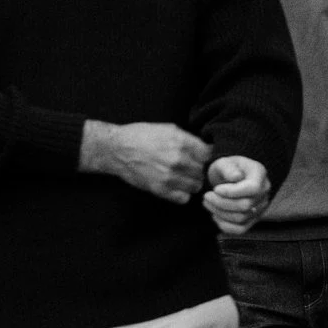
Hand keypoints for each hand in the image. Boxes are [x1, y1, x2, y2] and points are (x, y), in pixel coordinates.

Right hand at [80, 121, 209, 201]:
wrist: (117, 149)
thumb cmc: (142, 136)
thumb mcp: (169, 129)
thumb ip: (189, 139)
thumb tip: (207, 148)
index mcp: (182, 142)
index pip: (210, 155)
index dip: (209, 157)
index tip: (205, 158)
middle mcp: (179, 160)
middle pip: (205, 171)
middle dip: (201, 170)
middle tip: (194, 168)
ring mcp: (170, 177)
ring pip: (196, 186)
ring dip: (193, 182)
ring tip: (185, 177)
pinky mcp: (161, 190)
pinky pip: (184, 198)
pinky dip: (183, 194)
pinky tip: (177, 186)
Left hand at [202, 155, 271, 233]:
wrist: (231, 178)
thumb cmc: (228, 169)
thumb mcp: (226, 162)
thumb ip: (229, 168)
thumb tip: (236, 177)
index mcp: (260, 174)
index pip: (252, 188)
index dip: (232, 192)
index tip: (216, 189)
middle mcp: (264, 193)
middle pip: (245, 206)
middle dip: (221, 203)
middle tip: (206, 196)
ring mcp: (260, 208)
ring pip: (241, 218)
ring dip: (219, 213)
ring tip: (207, 203)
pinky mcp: (253, 219)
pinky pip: (240, 229)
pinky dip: (225, 226)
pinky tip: (215, 215)